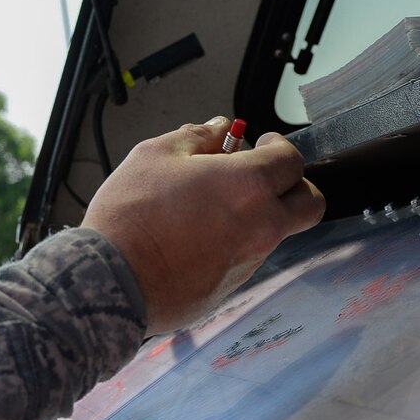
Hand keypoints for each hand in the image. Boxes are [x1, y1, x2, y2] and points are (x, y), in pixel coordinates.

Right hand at [84, 117, 323, 334]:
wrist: (110, 279)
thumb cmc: (131, 217)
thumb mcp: (156, 155)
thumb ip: (196, 137)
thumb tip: (217, 131)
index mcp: (248, 186)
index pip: (291, 160)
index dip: (279, 147)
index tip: (264, 145)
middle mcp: (260, 226)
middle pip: (309, 204)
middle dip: (294, 186)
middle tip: (265, 177)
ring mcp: (249, 261)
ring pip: (275, 232)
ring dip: (257, 215)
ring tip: (210, 208)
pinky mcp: (231, 288)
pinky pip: (244, 258)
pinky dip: (231, 244)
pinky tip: (193, 238)